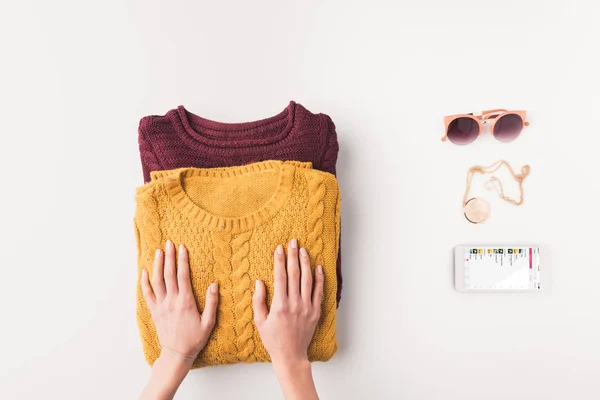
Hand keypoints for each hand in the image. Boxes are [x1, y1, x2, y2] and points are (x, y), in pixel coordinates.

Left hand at [139, 240, 218, 399]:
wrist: (177, 354)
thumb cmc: (194, 339)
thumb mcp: (208, 322)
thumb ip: (212, 303)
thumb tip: (214, 285)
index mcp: (185, 302)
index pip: (183, 276)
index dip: (182, 260)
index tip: (182, 248)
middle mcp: (171, 301)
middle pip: (168, 274)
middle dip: (168, 257)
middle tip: (169, 243)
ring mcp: (161, 305)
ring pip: (157, 281)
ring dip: (157, 265)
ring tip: (158, 251)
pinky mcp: (154, 311)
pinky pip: (147, 294)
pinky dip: (145, 282)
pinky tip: (144, 272)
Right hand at [253, 238, 322, 399]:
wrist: (290, 355)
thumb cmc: (273, 339)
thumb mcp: (260, 321)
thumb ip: (259, 300)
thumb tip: (259, 282)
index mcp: (280, 305)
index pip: (280, 277)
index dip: (279, 261)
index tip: (279, 248)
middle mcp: (294, 304)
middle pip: (295, 274)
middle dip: (293, 256)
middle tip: (293, 242)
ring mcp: (307, 308)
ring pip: (307, 280)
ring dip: (305, 263)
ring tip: (303, 250)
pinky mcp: (315, 312)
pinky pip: (318, 292)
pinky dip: (319, 279)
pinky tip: (318, 267)